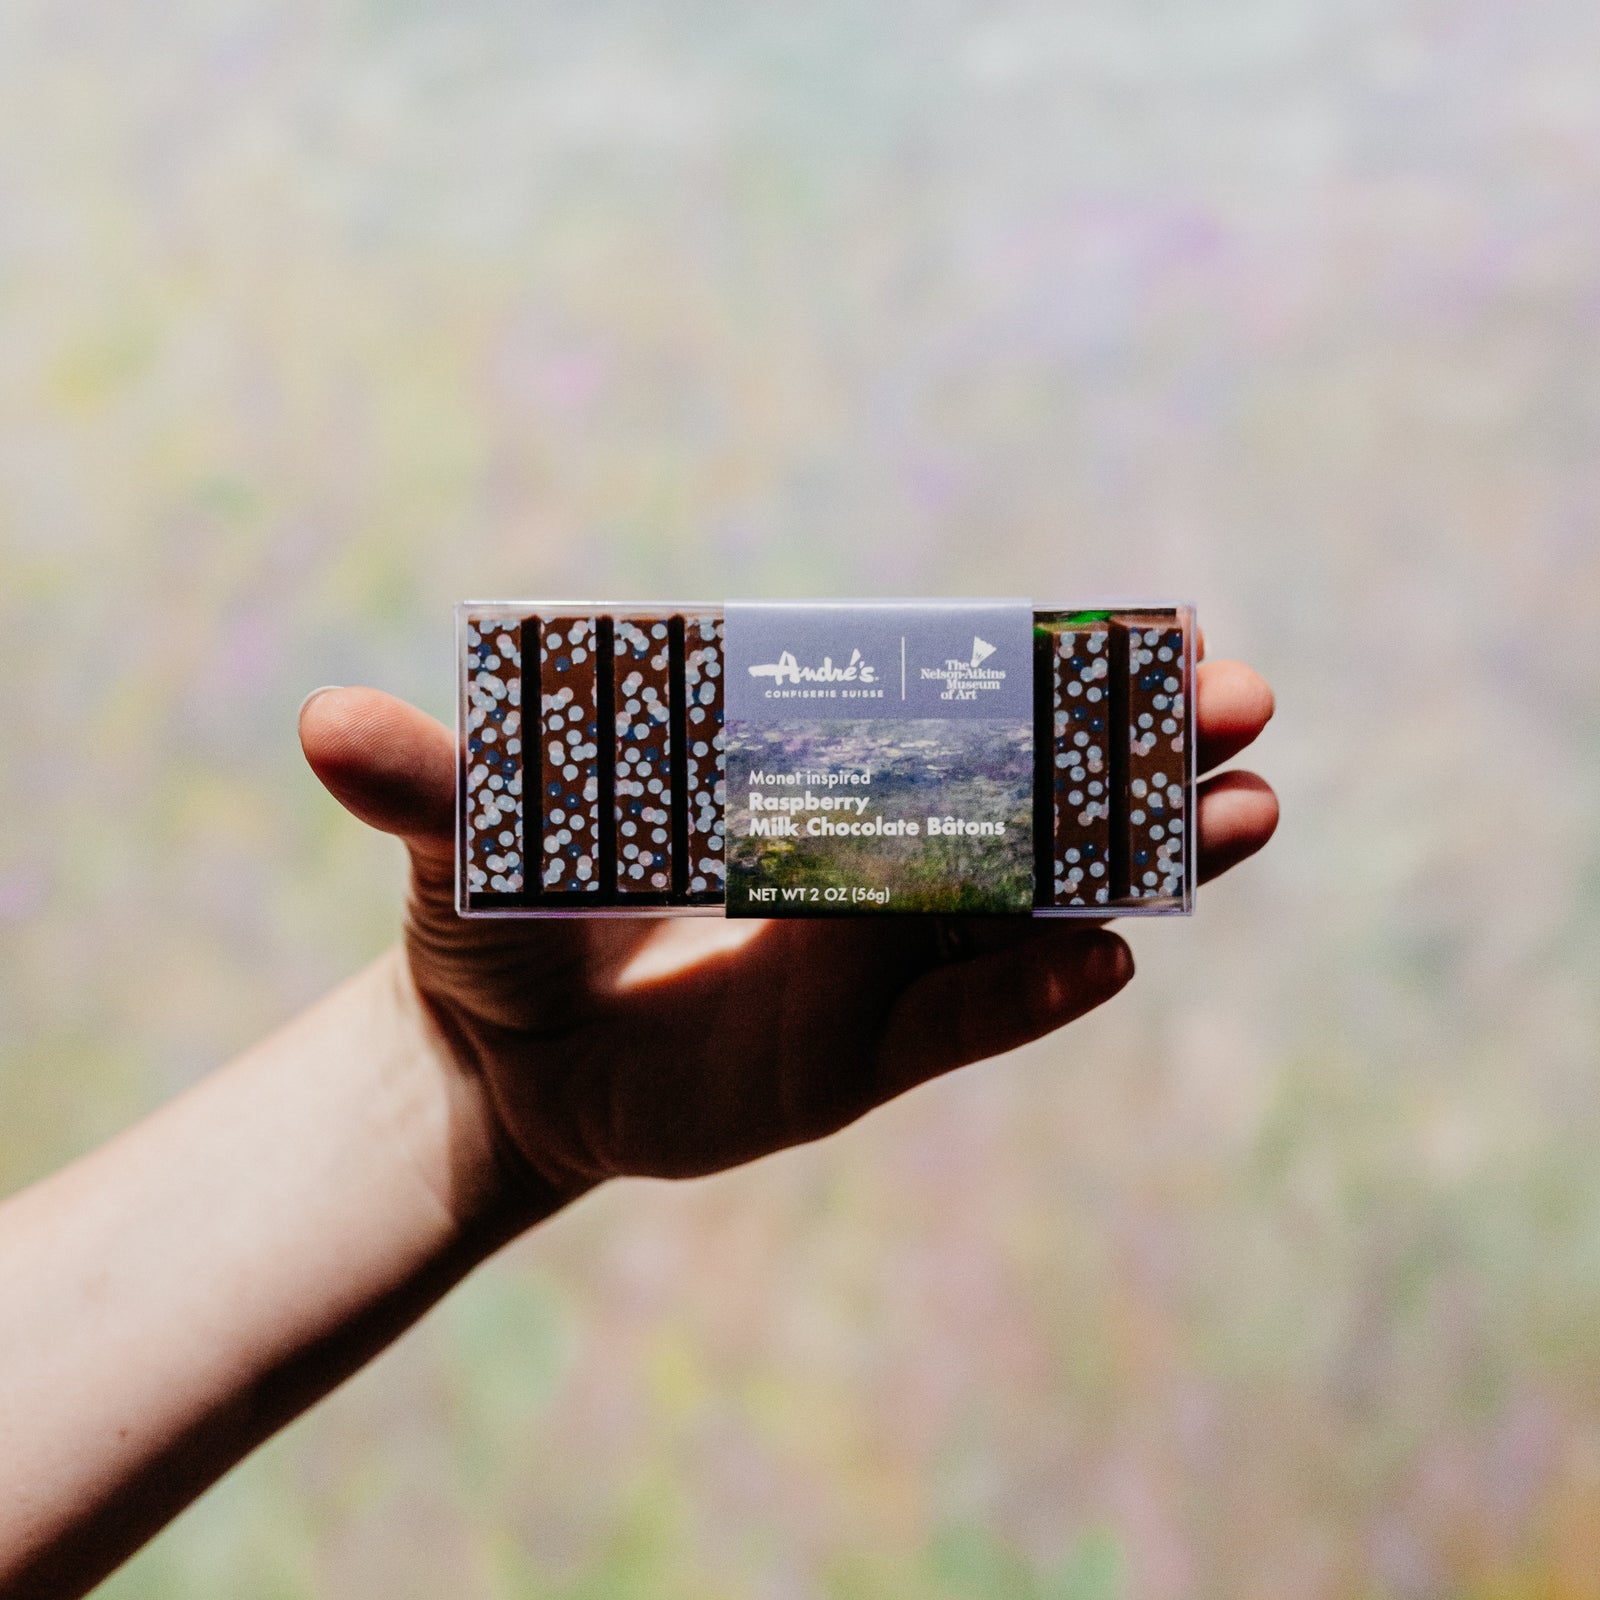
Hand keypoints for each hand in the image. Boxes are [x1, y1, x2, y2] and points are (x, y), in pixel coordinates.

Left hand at [299, 657, 1275, 1221]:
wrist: (499, 1066)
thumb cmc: (486, 927)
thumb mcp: (462, 848)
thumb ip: (432, 786)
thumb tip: (322, 727)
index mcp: (787, 773)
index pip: (933, 707)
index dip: (1037, 669)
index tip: (1147, 626)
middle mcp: (852, 855)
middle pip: (1012, 792)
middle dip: (1123, 749)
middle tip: (1244, 704)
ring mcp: (871, 956)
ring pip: (1022, 899)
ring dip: (1124, 860)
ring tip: (1246, 819)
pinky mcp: (861, 1056)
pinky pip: (967, 1021)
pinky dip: (1034, 990)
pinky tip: (1108, 957)